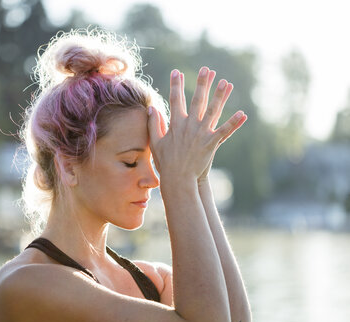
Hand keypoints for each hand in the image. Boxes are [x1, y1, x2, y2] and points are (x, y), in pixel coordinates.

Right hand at [148, 67, 246, 183]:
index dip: (176, 85)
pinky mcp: (211, 143)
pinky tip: (242, 114)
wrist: (178, 179)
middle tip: (206, 69)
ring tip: (226, 83)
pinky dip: (233, 123)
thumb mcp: (156, 142)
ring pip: (213, 111)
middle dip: (202, 83)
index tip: (176, 72)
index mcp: (175, 124)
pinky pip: (224, 131)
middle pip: (197, 100)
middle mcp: (189, 125)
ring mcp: (201, 134)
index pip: (175, 100)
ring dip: (220, 96)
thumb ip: (153, 124)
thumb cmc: (166, 162)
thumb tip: (151, 108)